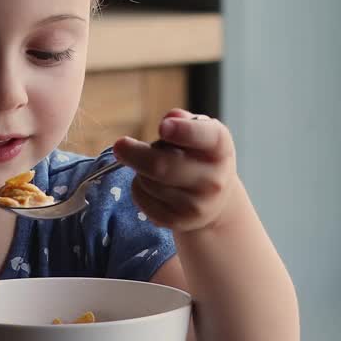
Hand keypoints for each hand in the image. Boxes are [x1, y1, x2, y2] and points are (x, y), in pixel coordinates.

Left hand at [113, 109, 238, 233]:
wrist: (214, 200)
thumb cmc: (199, 156)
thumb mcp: (199, 133)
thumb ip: (184, 121)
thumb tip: (171, 119)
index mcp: (220, 148)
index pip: (207, 137)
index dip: (184, 131)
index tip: (162, 127)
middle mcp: (213, 179)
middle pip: (162, 165)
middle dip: (134, 153)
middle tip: (120, 145)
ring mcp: (197, 205)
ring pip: (147, 182)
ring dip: (139, 170)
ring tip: (151, 167)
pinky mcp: (178, 221)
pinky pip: (142, 199)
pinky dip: (137, 188)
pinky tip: (149, 184)